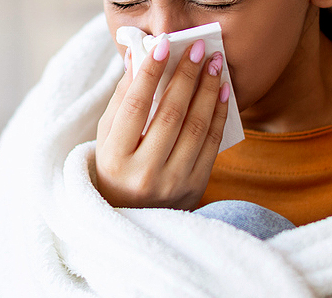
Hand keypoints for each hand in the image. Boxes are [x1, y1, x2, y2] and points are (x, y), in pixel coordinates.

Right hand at [96, 38, 229, 208]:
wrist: (134, 216)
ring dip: (208, 92)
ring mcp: (173, 183)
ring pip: (196, 128)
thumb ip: (122, 100)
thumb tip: (138, 58)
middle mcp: (144, 173)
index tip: (164, 46)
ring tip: (215, 66)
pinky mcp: (196, 187)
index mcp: (115, 158)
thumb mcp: (108, 137)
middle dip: (187, 77)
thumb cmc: (117, 168)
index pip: (135, 107)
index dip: (150, 74)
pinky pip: (211, 144)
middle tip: (198, 49)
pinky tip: (223, 92)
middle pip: (171, 115)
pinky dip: (219, 115)